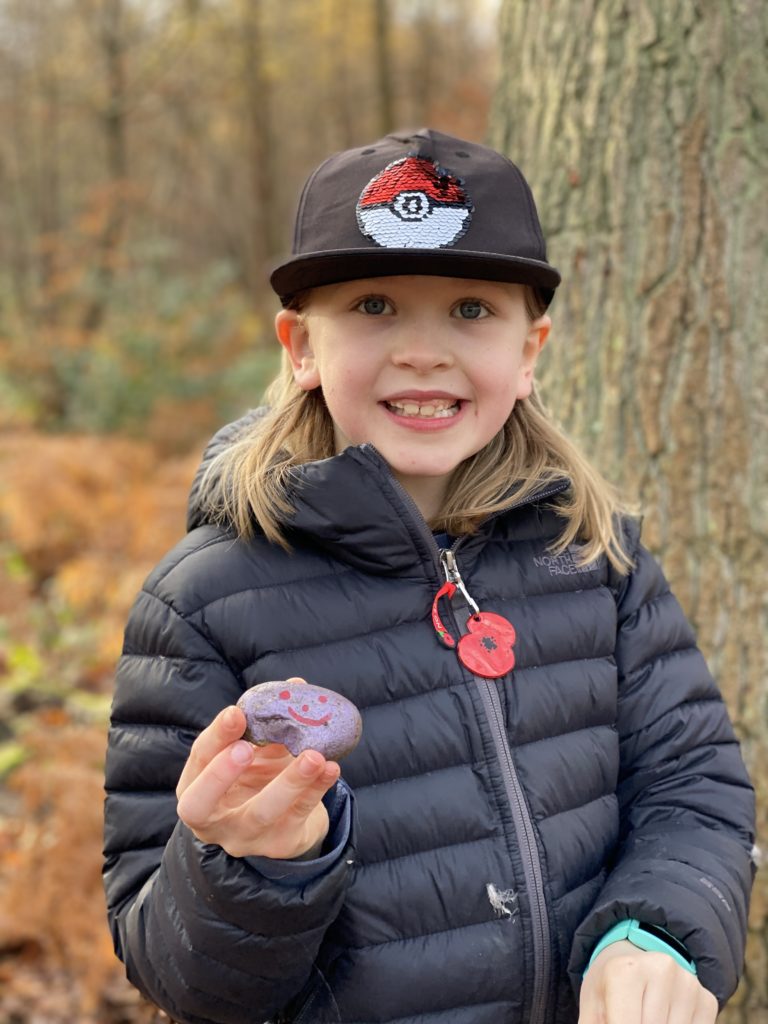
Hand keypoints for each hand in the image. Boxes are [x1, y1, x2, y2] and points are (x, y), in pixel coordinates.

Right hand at [175, 679, 340, 858]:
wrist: (287, 819)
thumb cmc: (260, 774)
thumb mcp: (257, 748)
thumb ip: (268, 720)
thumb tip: (295, 686)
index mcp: (196, 786)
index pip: (198, 760)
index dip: (216, 737)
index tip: (235, 713)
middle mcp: (213, 818)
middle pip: (201, 803)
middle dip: (221, 774)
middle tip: (246, 747)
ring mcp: (245, 836)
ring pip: (262, 812)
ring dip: (290, 781)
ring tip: (314, 756)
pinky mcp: (280, 843)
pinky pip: (298, 815)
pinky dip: (316, 789)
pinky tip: (331, 767)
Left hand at [578, 940, 717, 1023]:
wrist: (635, 956)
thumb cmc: (609, 988)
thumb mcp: (592, 1008)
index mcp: (624, 972)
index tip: (615, 1021)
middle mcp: (661, 970)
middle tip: (629, 1014)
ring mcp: (688, 984)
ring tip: (643, 1015)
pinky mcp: (707, 999)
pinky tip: (664, 1018)